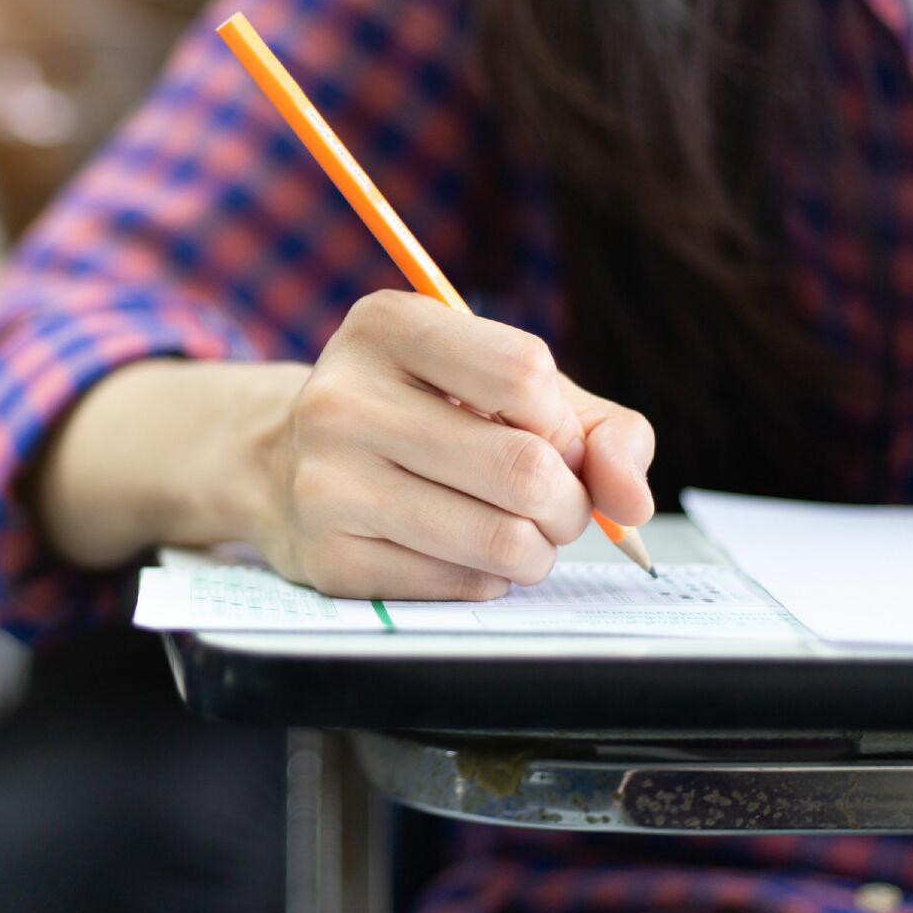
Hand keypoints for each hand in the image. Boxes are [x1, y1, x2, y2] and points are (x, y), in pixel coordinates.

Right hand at [250, 290, 655, 600]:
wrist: (281, 467)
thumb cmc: (422, 417)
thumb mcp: (503, 389)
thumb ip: (597, 428)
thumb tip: (631, 503)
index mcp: (386, 327)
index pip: (526, 374)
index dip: (564, 421)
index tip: (548, 435)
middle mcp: (343, 399)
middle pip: (524, 468)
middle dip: (570, 503)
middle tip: (554, 504)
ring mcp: (328, 483)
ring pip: (502, 539)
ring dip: (538, 550)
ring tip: (519, 534)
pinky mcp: (330, 559)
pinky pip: (463, 585)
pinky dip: (488, 578)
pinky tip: (460, 552)